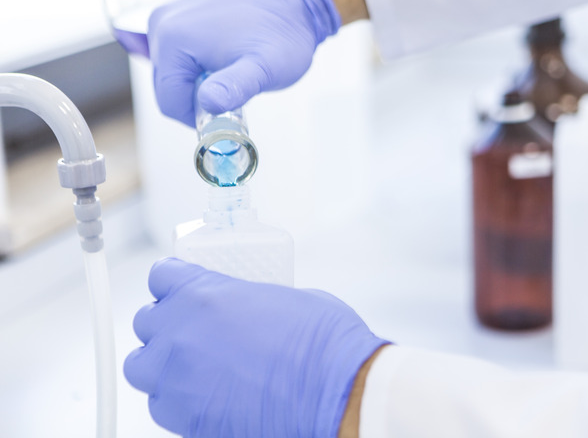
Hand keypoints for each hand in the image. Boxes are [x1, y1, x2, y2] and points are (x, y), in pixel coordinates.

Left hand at [124, 258, 387, 436]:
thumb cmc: (321, 343)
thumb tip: (247, 310)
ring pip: (141, 367)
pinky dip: (177, 399)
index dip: (174, 282)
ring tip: (191, 366)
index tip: (183, 289)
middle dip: (168, 323)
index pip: (162, 276)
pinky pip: (162, 405)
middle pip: (146, 321)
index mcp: (203, 294)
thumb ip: (248, 300)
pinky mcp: (186, 420)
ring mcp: (178, 381)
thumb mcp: (285, 297)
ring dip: (162, 363)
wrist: (336, 392)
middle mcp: (180, 335)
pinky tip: (206, 395)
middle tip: (193, 329)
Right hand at [149, 0, 340, 125]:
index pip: (169, 101)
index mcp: (173, 38)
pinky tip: (224, 59)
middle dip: (198, 98)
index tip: (227, 113)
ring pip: (173, 73)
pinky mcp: (181, 14)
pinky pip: (179, 55)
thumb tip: (208, 102)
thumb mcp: (263, 69)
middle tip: (233, 91)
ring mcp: (170, 15)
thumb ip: (234, 87)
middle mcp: (163, 23)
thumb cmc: (282, 34)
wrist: (294, 0)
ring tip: (232, 72)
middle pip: (167, 87)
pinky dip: (198, 66)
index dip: (197, 117)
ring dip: (199, 82)